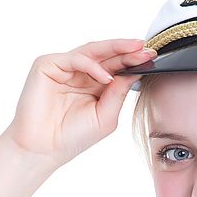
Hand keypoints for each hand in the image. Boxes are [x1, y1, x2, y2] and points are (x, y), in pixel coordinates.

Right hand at [0, 39, 155, 168]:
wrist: (43, 149)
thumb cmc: (73, 136)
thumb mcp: (106, 116)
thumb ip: (118, 93)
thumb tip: (135, 73)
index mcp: (94, 84)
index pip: (116, 67)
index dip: (133, 61)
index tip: (153, 57)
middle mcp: (79, 73)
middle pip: (106, 55)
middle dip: (128, 50)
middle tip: (147, 48)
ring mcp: (63, 68)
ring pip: (92, 51)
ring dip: (115, 49)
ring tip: (135, 50)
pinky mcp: (47, 65)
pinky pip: (75, 59)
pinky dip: (92, 66)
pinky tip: (106, 76)